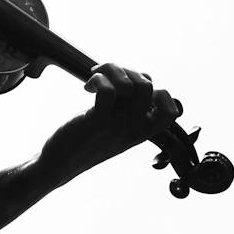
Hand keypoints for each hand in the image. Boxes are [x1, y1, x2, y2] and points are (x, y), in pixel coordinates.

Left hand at [35, 61, 181, 185]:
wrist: (61, 162)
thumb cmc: (87, 139)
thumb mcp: (117, 125)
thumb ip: (132, 106)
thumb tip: (142, 77)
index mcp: (143, 131)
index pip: (172, 111)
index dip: (159, 92)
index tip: (134, 91)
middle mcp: (135, 129)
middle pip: (148, 85)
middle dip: (127, 71)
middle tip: (107, 78)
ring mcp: (118, 126)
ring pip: (130, 84)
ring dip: (111, 71)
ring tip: (96, 78)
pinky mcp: (98, 122)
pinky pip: (108, 90)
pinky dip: (98, 80)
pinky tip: (88, 87)